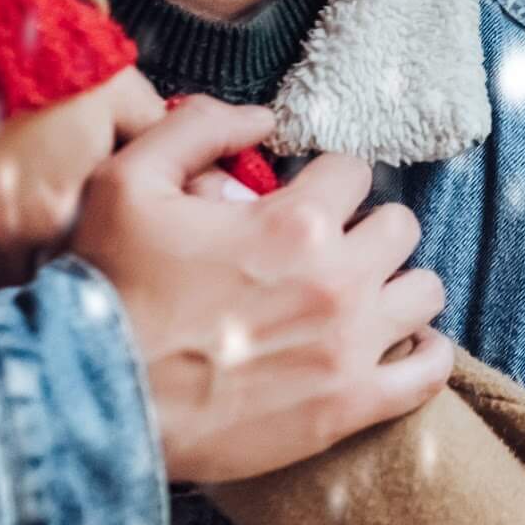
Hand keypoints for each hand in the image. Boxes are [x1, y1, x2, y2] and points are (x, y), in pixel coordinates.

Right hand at [0, 67, 165, 291]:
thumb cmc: (53, 57)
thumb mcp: (124, 96)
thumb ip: (162, 145)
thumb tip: (208, 176)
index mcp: (69, 210)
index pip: (86, 274)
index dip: (91, 274)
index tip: (94, 270)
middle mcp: (11, 229)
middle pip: (28, 287)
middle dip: (40, 285)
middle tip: (48, 275)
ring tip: (0, 266)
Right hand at [69, 96, 454, 484]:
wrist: (95, 399)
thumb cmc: (109, 289)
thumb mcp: (127, 181)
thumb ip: (197, 129)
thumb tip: (260, 117)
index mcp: (294, 222)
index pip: (354, 171)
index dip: (326, 179)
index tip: (303, 199)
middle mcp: (337, 279)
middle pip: (400, 226)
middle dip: (366, 227)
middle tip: (330, 247)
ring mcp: (351, 347)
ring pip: (426, 290)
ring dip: (397, 284)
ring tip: (361, 294)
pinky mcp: (351, 407)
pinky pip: (429, 372)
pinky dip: (424, 354)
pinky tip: (400, 344)